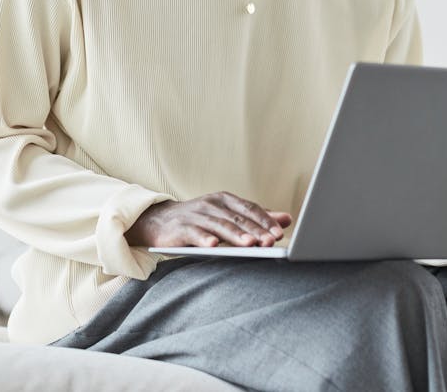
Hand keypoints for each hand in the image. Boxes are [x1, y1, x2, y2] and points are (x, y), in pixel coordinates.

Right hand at [125, 192, 291, 247]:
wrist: (159, 221)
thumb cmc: (200, 221)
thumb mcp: (228, 216)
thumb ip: (255, 219)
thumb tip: (287, 219)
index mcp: (225, 200)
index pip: (250, 208)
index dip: (265, 220)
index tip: (280, 233)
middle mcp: (212, 204)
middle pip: (238, 218)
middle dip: (256, 230)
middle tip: (271, 241)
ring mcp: (196, 214)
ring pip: (220, 225)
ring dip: (236, 235)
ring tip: (250, 245)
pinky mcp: (181, 228)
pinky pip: (195, 233)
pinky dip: (204, 239)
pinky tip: (214, 246)